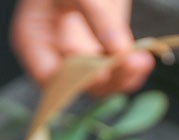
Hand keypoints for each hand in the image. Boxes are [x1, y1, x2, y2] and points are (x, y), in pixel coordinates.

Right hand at [10, 0, 153, 95]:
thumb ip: (97, 17)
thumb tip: (120, 50)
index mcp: (33, 39)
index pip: (47, 75)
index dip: (73, 80)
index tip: (100, 71)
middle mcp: (53, 54)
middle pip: (76, 84)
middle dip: (106, 78)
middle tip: (130, 64)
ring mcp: (77, 56)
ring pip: (98, 84)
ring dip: (122, 78)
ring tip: (142, 62)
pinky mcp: (99, 53)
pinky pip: (113, 74)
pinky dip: (130, 71)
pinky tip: (145, 61)